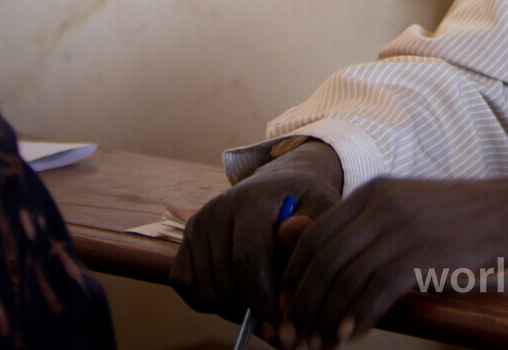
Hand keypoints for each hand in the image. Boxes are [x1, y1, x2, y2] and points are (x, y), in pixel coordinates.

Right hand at [170, 140, 342, 328]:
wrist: (282, 182)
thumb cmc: (305, 202)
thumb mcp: (321, 206)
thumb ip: (313, 223)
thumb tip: (295, 232)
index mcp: (252, 199)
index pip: (248, 261)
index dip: (263, 300)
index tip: (281, 326)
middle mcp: (218, 208)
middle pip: (226, 281)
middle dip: (251, 310)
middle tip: (276, 323)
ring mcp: (198, 223)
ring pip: (206, 288)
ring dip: (231, 309)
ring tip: (260, 307)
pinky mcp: (186, 237)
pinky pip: (185, 284)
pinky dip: (206, 300)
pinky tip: (235, 297)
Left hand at [278, 172, 507, 347]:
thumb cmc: (458, 218)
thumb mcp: (405, 211)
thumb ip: (361, 228)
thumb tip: (307, 250)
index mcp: (373, 191)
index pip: (315, 236)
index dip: (293, 277)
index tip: (284, 308)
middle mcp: (382, 203)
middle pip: (324, 259)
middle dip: (302, 303)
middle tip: (293, 335)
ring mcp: (404, 226)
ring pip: (346, 277)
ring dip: (326, 317)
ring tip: (318, 343)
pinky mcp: (425, 251)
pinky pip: (378, 289)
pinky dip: (358, 316)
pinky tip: (349, 334)